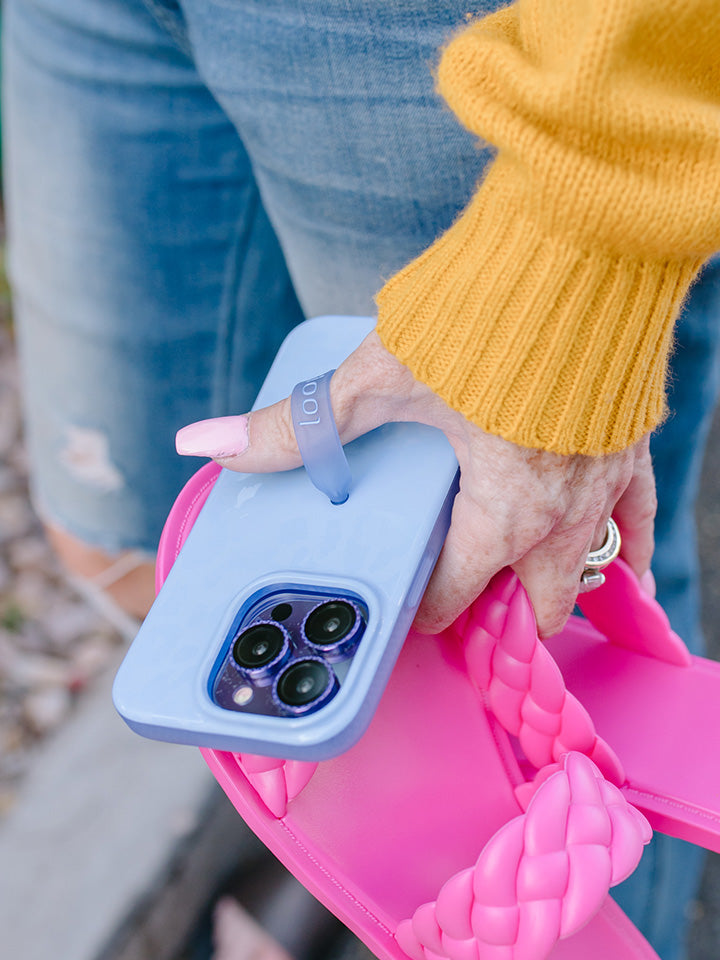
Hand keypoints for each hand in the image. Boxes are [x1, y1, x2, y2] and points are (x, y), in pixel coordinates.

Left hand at [176, 332, 655, 636]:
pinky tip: (620, 570)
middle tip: (457, 609)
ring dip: (549, 593)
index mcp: (497, 514)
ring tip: (519, 597)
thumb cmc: (486, 314)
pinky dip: (623, 551)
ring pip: (583, 576)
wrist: (581, 250)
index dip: (418, 615)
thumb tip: (206, 441)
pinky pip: (637, 524)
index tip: (401, 615)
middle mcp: (558, 518)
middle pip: (528, 609)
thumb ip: (300, 424)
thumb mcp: (380, 377)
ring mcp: (602, 488)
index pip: (451, 598)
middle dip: (492, 621)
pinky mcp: (632, 450)